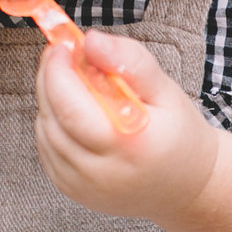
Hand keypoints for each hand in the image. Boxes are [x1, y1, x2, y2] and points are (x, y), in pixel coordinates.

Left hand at [33, 29, 219, 222]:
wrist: (186, 187)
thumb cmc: (178, 136)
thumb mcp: (166, 91)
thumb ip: (129, 61)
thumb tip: (91, 41)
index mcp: (129, 145)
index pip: (70, 106)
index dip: (57, 70)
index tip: (63, 45)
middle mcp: (103, 172)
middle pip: (52, 117)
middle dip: (50, 78)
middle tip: (63, 55)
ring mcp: (84, 186)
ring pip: (45, 132)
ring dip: (50, 100)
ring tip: (75, 83)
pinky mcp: (73, 191)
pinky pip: (48, 149)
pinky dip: (53, 124)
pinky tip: (76, 112)